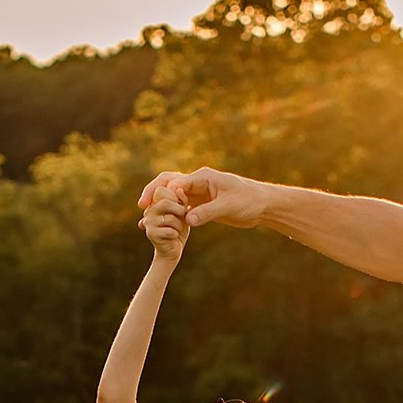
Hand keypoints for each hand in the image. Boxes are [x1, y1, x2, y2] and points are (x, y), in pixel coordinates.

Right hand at [139, 166, 268, 227]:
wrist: (262, 205)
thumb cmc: (248, 201)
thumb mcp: (227, 207)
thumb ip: (206, 212)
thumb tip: (187, 219)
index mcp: (203, 177)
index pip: (175, 182)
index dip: (160, 192)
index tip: (150, 205)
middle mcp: (198, 183)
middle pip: (169, 184)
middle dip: (154, 193)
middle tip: (141, 206)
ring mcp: (198, 194)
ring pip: (172, 197)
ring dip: (159, 206)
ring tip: (144, 218)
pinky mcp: (201, 205)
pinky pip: (180, 208)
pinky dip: (169, 214)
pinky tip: (160, 224)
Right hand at [139, 190, 187, 261]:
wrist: (173, 249)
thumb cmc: (179, 227)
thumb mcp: (184, 211)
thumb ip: (182, 200)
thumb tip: (179, 190)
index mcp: (156, 200)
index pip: (162, 189)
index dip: (176, 197)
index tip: (183, 205)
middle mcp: (150, 209)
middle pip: (165, 202)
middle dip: (179, 210)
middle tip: (183, 216)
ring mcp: (148, 221)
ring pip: (169, 218)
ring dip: (179, 225)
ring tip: (178, 229)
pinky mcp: (150, 233)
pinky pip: (170, 231)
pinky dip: (176, 234)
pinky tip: (174, 236)